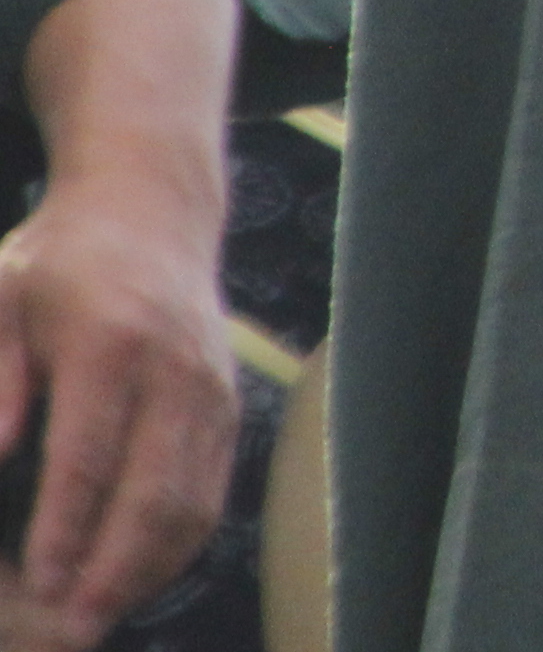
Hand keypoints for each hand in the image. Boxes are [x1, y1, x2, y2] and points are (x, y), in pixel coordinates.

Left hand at [0, 0, 236, 650]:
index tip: (39, 584)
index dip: (64, 530)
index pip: (88, 458)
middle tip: (72, 628)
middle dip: (113, 571)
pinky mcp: (228, 401)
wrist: (151, 208)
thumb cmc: (60, 259)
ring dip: (150, 568)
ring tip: (102, 616)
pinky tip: (141, 575)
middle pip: (154, 492)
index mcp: (111, 343)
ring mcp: (211, 387)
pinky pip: (213, 485)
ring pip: (194, 498)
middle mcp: (175, 370)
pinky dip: (180, 541)